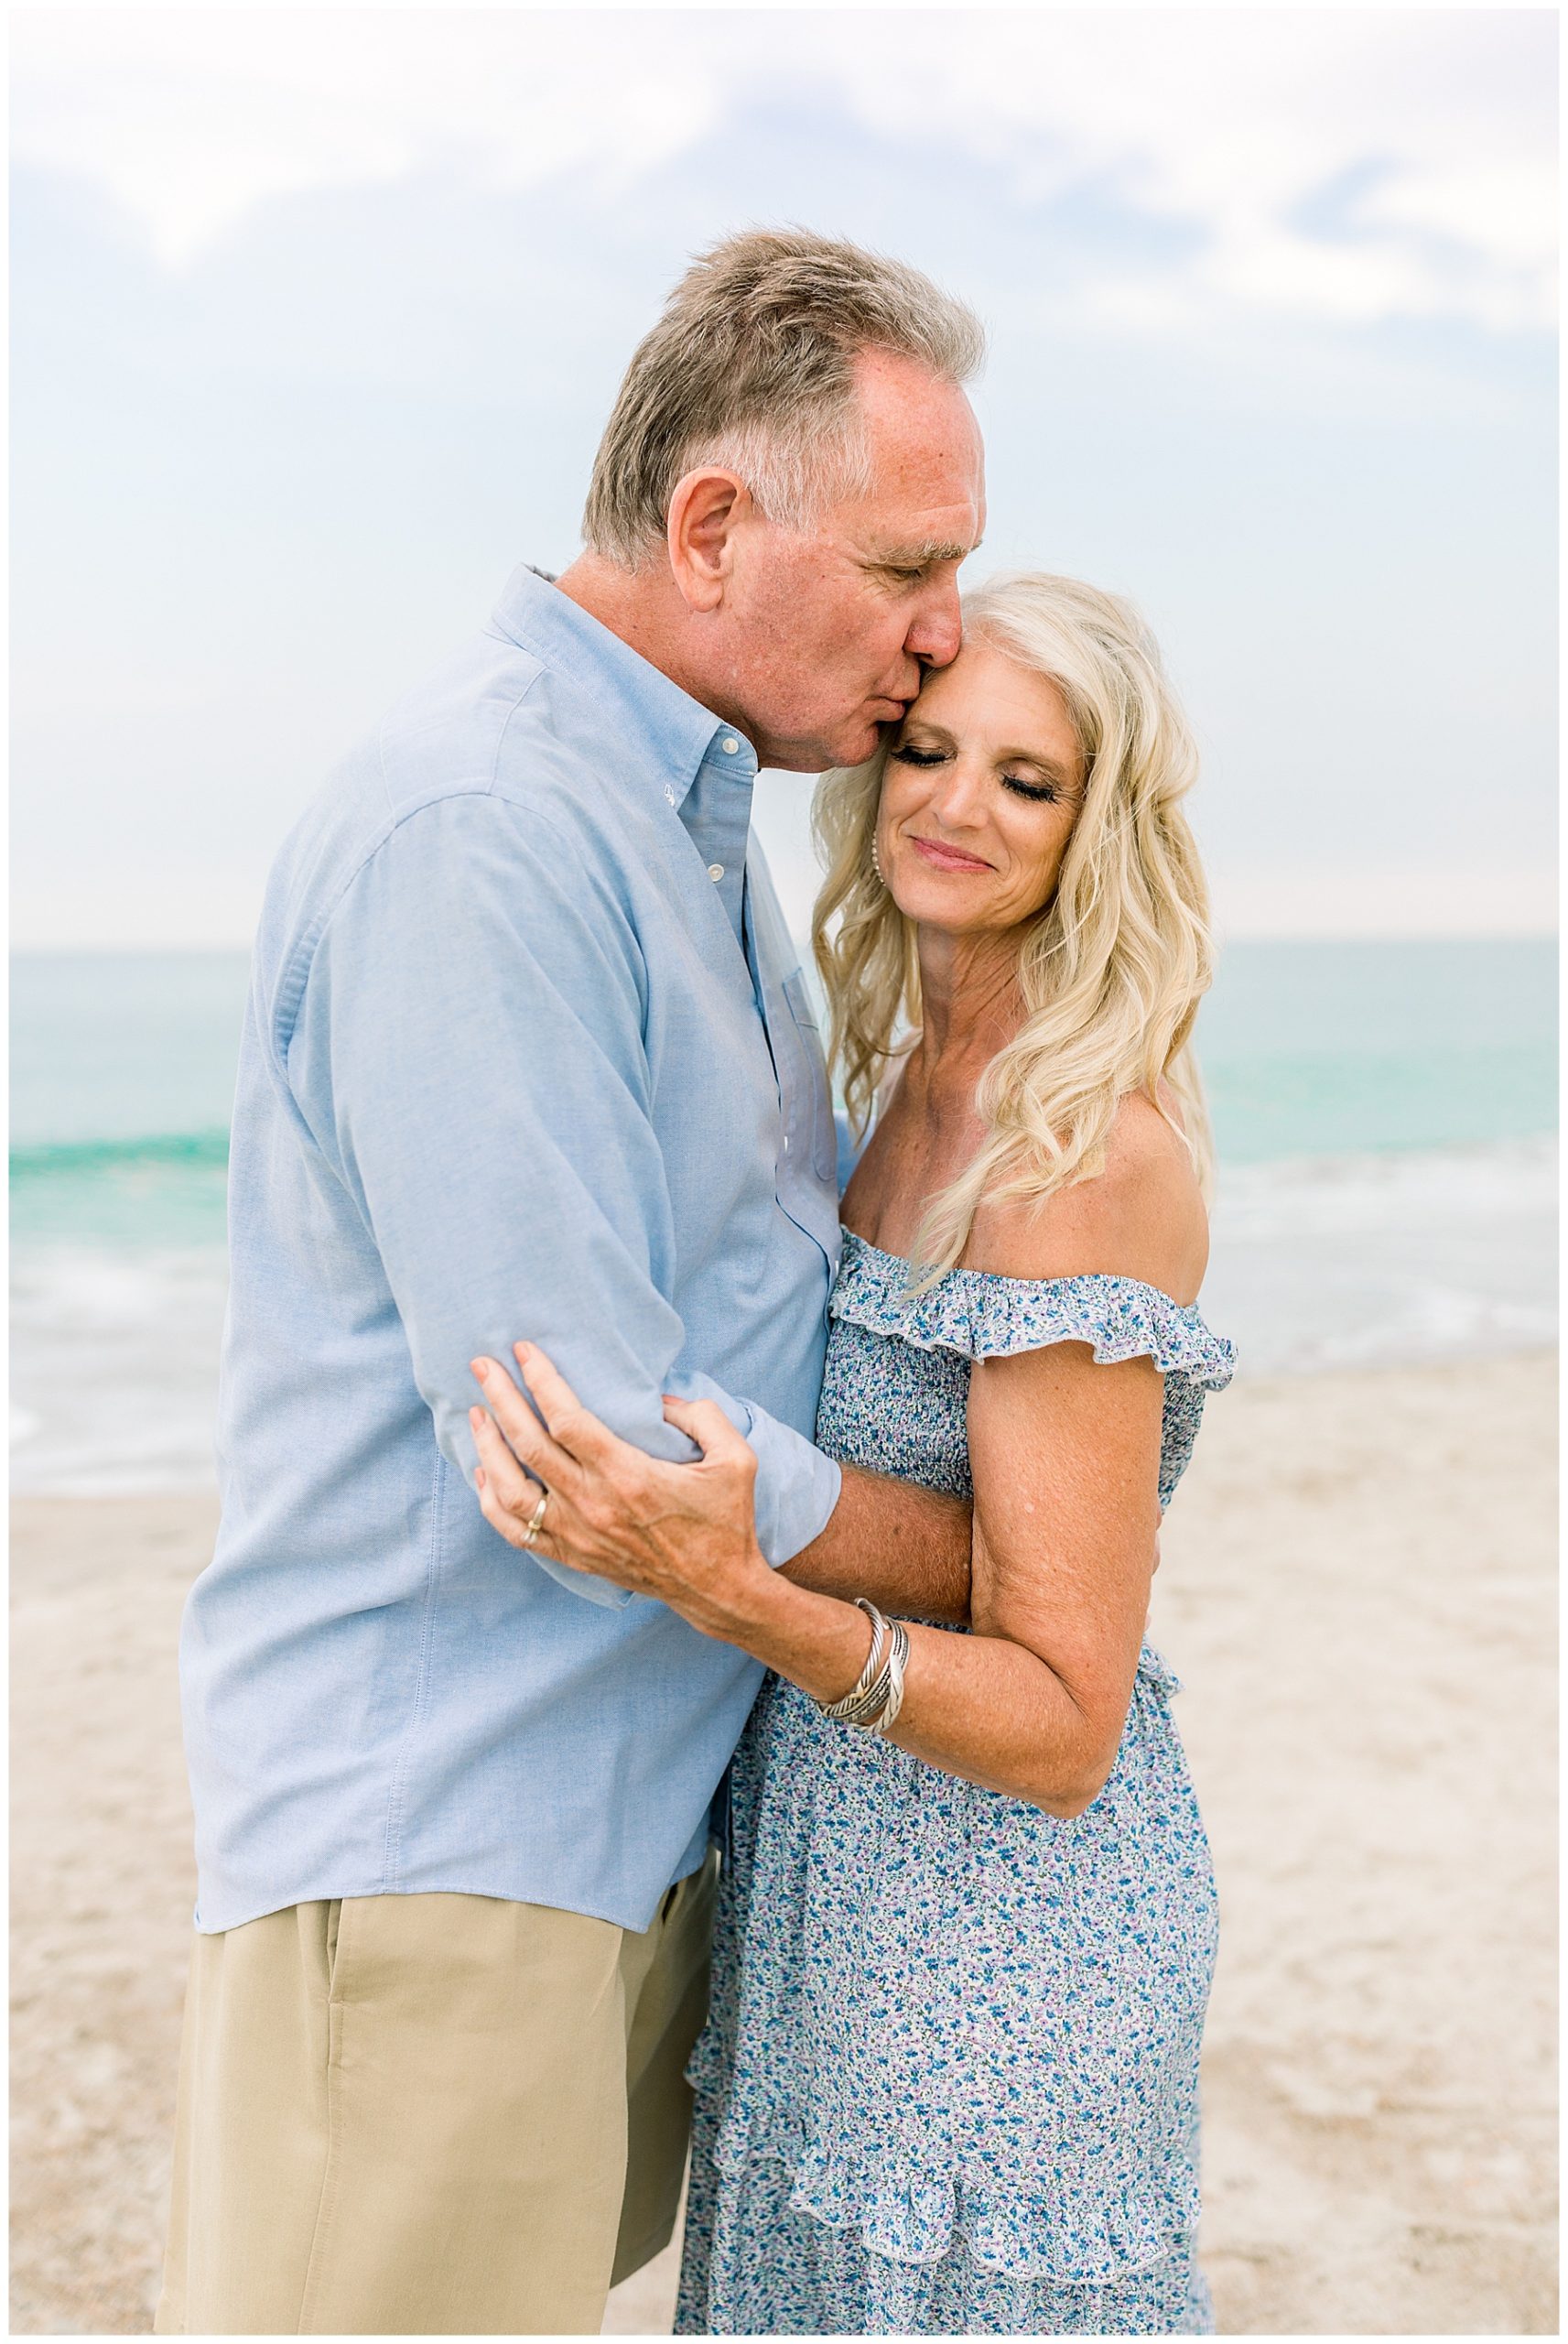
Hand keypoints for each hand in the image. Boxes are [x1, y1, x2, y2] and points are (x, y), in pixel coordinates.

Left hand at [468, 1344, 770, 1635]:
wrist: (717, 1589)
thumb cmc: (727, 1521)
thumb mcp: (736, 1457)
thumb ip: (702, 1416)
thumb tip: (659, 1398)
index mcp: (629, 1475)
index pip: (567, 1420)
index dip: (541, 1381)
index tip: (524, 1351)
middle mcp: (594, 1504)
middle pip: (528, 1445)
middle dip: (500, 1398)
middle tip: (482, 1365)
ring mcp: (578, 1534)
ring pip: (510, 1489)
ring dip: (486, 1447)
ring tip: (476, 1414)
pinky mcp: (572, 1556)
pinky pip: (516, 1531)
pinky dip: (490, 1501)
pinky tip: (482, 1473)